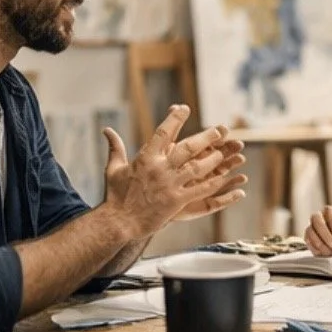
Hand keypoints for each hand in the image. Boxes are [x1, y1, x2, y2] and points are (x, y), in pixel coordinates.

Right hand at [101, 106, 243, 235]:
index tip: (184, 108)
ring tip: (223, 152)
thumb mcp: (113, 169)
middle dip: (206, 137)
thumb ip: (115, 148)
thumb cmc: (115, 196)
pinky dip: (213, 183)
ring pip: (197, 168)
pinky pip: (200, 190)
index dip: (175, 118)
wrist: (118, 222)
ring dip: (213, 159)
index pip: (163, 132)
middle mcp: (160, 169)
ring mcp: (170, 185)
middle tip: (219, 130)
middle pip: (188, 148)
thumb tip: (107, 130)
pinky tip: (224, 178)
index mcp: (145, 158)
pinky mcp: (177, 201)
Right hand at [304, 205, 331, 255]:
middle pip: (317, 220)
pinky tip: (324, 253)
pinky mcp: (307, 237)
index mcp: (330, 211)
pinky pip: (307, 241)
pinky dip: (315, 248)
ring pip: (310, 231)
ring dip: (320, 243)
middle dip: (326, 235)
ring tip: (330, 251)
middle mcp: (318, 216)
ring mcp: (311, 226)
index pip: (331, 216)